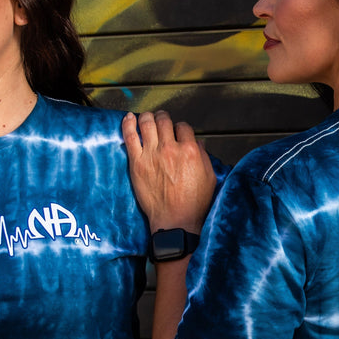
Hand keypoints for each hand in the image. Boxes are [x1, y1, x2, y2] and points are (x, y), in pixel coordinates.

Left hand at [122, 111, 215, 233]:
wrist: (175, 221)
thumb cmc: (193, 203)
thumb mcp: (209, 178)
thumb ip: (203, 157)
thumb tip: (198, 143)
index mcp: (190, 151)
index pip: (183, 127)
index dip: (180, 127)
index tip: (178, 131)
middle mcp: (171, 149)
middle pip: (165, 121)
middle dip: (163, 116)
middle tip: (161, 118)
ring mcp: (152, 154)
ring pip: (147, 123)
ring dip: (147, 116)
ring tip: (147, 117)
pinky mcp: (137, 162)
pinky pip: (130, 136)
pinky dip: (129, 124)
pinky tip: (129, 118)